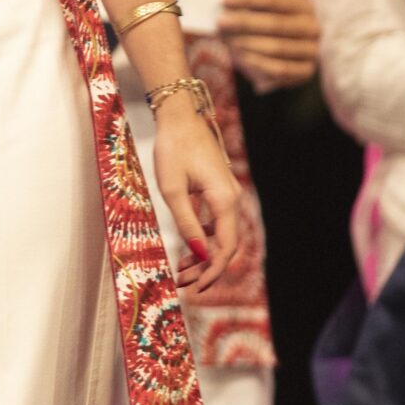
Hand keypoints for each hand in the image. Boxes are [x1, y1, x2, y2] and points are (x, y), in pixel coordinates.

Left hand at [147, 110, 241, 297]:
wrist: (180, 117)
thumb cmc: (173, 149)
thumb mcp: (172, 190)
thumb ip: (186, 223)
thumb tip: (198, 253)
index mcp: (225, 200)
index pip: (226, 248)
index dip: (213, 271)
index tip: (196, 288)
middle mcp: (232, 199)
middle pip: (225, 245)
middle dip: (205, 267)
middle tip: (182, 282)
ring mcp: (227, 194)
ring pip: (221, 235)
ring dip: (203, 254)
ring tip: (181, 269)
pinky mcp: (219, 190)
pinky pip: (217, 222)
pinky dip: (204, 237)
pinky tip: (188, 246)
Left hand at [217, 0, 320, 92]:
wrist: (284, 55)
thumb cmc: (266, 26)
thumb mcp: (263, 12)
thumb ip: (250, 7)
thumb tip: (225, 5)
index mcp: (305, 6)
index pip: (275, 0)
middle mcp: (313, 28)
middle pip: (276, 24)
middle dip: (245, 22)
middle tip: (221, 21)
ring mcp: (312, 51)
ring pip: (277, 47)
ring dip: (248, 44)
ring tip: (228, 41)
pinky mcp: (306, 72)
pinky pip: (280, 69)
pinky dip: (258, 63)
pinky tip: (241, 58)